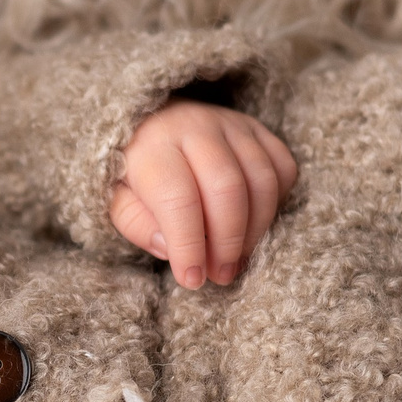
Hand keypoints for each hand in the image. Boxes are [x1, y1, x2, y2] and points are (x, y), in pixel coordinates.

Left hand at [109, 99, 298, 287]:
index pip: (178, 199)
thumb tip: (170, 248)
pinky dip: (275, 204)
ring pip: (262, 181)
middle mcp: (196, 127)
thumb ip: (137, 225)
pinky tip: (252, 224)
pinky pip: (282, 168)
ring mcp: (232, 125)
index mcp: (154, 146)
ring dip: (255, 231)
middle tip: (219, 274)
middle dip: (228, 242)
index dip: (189, 246)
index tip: (192, 279)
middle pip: (228, 189)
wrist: (153, 122)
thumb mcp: (119, 201)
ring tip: (236, 259)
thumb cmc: (137, 172)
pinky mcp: (258, 129)